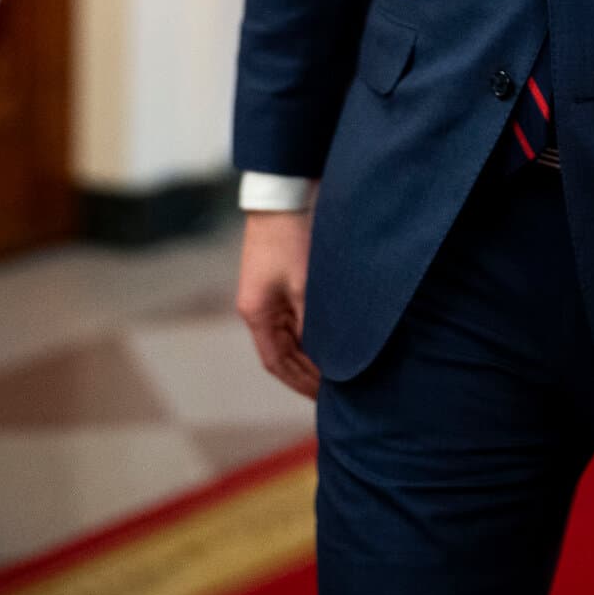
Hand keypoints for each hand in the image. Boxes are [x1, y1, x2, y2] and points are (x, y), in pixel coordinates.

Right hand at [236, 209, 320, 398]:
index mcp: (256, 313)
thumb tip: (325, 353)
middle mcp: (258, 309)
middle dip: (305, 372)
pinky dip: (310, 333)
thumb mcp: (303, 285)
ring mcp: (268, 296)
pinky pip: (294, 318)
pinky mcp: (280, 282)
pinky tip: (330, 338)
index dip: (297, 381)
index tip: (321, 397)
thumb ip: (311, 322)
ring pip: (289, 336)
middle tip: (334, 390)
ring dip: (310, 353)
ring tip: (337, 369)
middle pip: (281, 352)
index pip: (275, 361)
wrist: (282, 197)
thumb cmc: (288, 239)